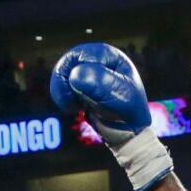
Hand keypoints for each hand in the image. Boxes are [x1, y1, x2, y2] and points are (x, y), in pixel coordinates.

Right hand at [50, 44, 168, 190]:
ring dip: (63, 92)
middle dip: (64, 83)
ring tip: (74, 107)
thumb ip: (99, 83)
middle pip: (67, 63)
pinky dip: (64, 98)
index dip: (74, 74)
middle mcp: (98, 61)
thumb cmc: (128, 114)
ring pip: (62, 75)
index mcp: (110, 57)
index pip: (80, 55)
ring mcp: (88, 74)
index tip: (77, 93)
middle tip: (71, 103)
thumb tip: (76, 75)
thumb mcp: (119, 97)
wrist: (127, 134)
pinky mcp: (81, 88)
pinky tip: (75, 108)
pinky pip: (62, 87)